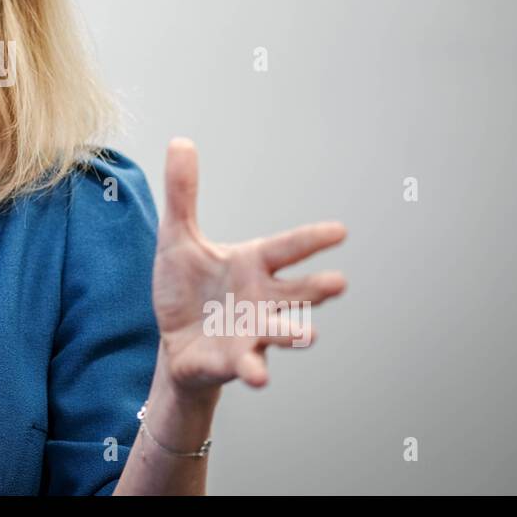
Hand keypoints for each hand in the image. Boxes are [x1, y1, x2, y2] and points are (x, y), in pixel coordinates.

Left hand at [151, 138, 347, 396]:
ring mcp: (253, 332)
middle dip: (318, 289)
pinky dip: (254, 369)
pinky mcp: (235, 360)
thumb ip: (183, 194)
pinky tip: (259, 375)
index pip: (288, 248)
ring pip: (281, 331)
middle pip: (297, 292)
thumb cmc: (186, 288)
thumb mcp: (178, 238)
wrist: (175, 341)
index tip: (340, 231)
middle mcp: (262, 299)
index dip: (313, 240)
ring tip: (309, 336)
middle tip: (339, 283)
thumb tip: (180, 141)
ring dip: (294, 333)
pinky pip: (249, 365)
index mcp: (253, 265)